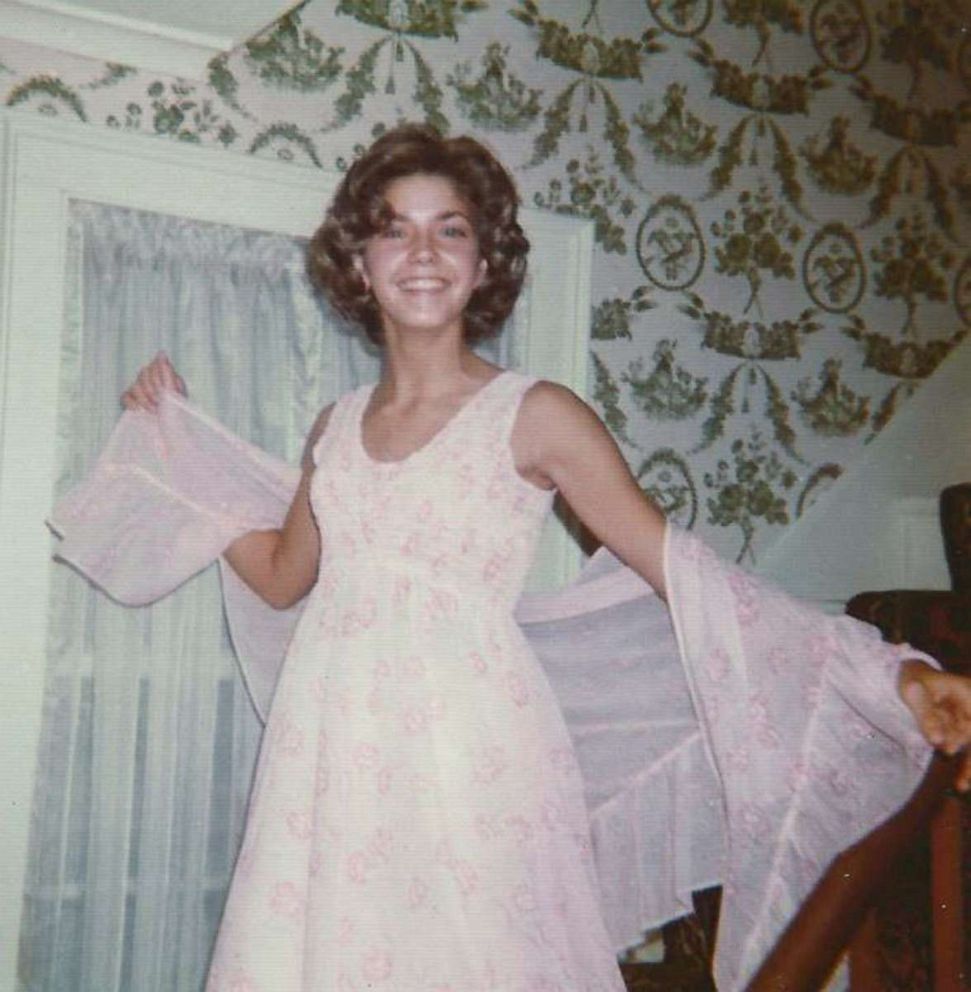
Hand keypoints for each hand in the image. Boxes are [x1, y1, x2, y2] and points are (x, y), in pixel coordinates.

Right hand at [121, 351, 186, 411]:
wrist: (174, 433)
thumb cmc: (178, 413)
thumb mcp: (176, 393)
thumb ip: (167, 373)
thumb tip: (161, 352)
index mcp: (166, 376)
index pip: (155, 366)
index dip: (158, 379)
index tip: (165, 392)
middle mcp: (153, 380)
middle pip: (143, 374)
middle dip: (153, 391)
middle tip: (161, 403)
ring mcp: (141, 390)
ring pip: (135, 386)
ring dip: (145, 399)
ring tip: (154, 410)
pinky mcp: (133, 401)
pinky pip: (125, 396)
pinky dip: (131, 403)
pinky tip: (139, 410)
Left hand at [899, 659, 970, 791]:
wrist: (908, 676)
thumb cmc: (913, 679)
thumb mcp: (915, 691)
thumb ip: (926, 715)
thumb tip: (937, 741)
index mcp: (968, 693)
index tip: (960, 748)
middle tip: (965, 780)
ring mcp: (967, 720)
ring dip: (969, 766)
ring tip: (961, 785)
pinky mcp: (960, 731)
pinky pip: (965, 749)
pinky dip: (965, 765)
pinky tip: (962, 783)